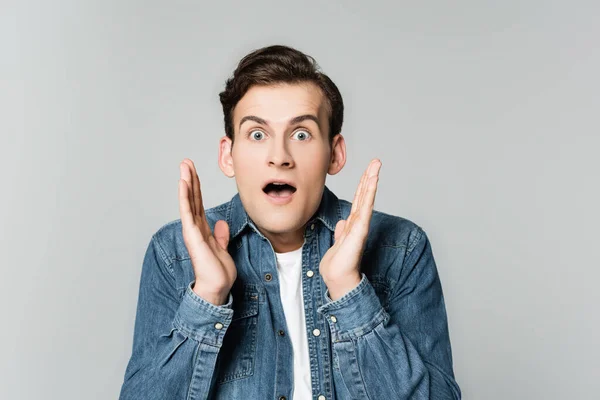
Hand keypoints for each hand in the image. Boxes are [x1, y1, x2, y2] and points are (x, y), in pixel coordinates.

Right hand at [179, 158, 236, 304]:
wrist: (217, 286)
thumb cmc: (218, 272)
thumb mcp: (222, 248)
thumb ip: (220, 235)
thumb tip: (220, 223)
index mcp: (203, 230)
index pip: (198, 203)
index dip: (197, 187)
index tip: (194, 172)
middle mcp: (195, 228)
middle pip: (192, 198)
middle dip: (190, 179)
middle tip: (186, 162)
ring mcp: (192, 231)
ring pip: (188, 202)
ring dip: (186, 184)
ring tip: (184, 167)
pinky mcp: (193, 235)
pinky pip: (188, 212)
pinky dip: (185, 198)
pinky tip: (183, 184)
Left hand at [320, 159, 381, 299]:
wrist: (337, 278)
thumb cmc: (338, 264)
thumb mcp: (338, 242)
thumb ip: (342, 231)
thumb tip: (343, 222)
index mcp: (353, 224)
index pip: (359, 200)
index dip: (363, 184)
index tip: (368, 170)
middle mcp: (359, 223)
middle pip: (365, 195)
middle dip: (370, 177)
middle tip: (376, 161)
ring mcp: (361, 225)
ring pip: (367, 198)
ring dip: (371, 181)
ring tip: (376, 166)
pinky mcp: (360, 230)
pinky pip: (365, 208)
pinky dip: (369, 194)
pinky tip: (372, 182)